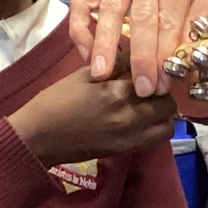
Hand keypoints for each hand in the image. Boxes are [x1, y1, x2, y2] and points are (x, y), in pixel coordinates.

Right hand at [8, 68, 176, 166]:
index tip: (149, 63)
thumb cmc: (56, 101)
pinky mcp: (128, 149)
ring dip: (163, 111)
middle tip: (152, 84)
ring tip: (150, 104)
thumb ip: (114, 66)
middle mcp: (129, 113)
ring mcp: (131, 135)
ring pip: (167, 120)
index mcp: (116, 91)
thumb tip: (136, 57)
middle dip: (162, 90)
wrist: (39, 138)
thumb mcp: (84, 75)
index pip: (150, 72)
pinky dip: (157, 127)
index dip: (152, 66)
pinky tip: (145, 119)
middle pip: (166, 98)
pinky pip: (158, 137)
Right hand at [69, 0, 207, 109]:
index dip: (164, 54)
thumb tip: (186, 67)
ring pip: (108, 8)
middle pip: (139, 16)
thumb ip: (198, 25)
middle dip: (139, 56)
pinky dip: (81, 26)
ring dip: (103, 43)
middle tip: (140, 88)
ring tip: (100, 73)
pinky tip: (86, 51)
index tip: (162, 84)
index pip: (168, 18)